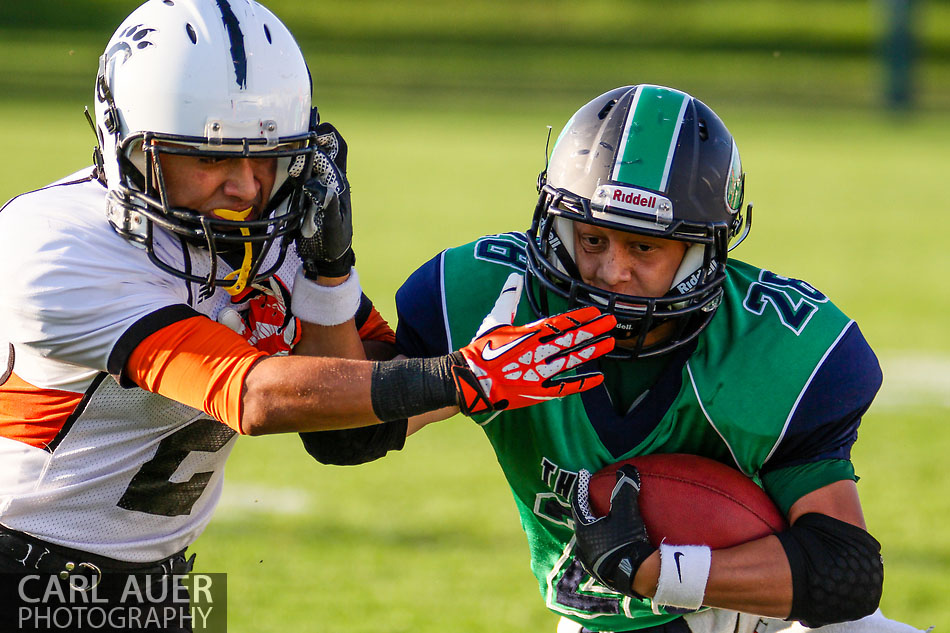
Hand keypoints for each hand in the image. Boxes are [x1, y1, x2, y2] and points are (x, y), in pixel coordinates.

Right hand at [296, 122, 353, 278]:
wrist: (325, 256)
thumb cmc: (332, 241)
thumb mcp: (332, 225)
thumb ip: (327, 205)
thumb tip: (318, 184)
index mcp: (338, 183)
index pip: (334, 151)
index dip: (323, 140)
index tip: (306, 137)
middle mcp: (329, 178)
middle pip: (326, 146)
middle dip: (312, 134)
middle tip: (292, 131)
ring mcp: (316, 183)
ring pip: (311, 156)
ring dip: (298, 146)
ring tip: (281, 141)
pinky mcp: (304, 191)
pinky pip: (298, 172)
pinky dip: (288, 163)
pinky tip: (276, 160)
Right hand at [452, 273, 615, 414]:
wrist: (471, 380)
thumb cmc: (482, 349)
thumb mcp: (495, 320)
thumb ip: (508, 299)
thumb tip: (513, 278)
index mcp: (528, 334)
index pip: (561, 322)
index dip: (580, 317)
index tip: (596, 312)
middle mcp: (537, 351)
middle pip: (571, 338)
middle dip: (593, 329)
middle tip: (611, 322)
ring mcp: (539, 372)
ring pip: (572, 359)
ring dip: (592, 350)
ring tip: (609, 343)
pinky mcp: (538, 391)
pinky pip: (564, 387)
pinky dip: (581, 383)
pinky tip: (598, 379)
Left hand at [571, 465, 656, 596]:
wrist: (635, 577)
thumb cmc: (626, 541)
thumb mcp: (626, 512)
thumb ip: (625, 489)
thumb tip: (627, 468)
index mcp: (583, 530)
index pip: (578, 503)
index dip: (581, 487)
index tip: (584, 474)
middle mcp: (582, 546)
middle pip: (582, 522)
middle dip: (587, 510)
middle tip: (593, 498)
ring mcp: (590, 562)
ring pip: (589, 540)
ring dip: (596, 529)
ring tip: (604, 522)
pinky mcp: (601, 574)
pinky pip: (599, 553)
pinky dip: (603, 544)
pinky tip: (611, 544)